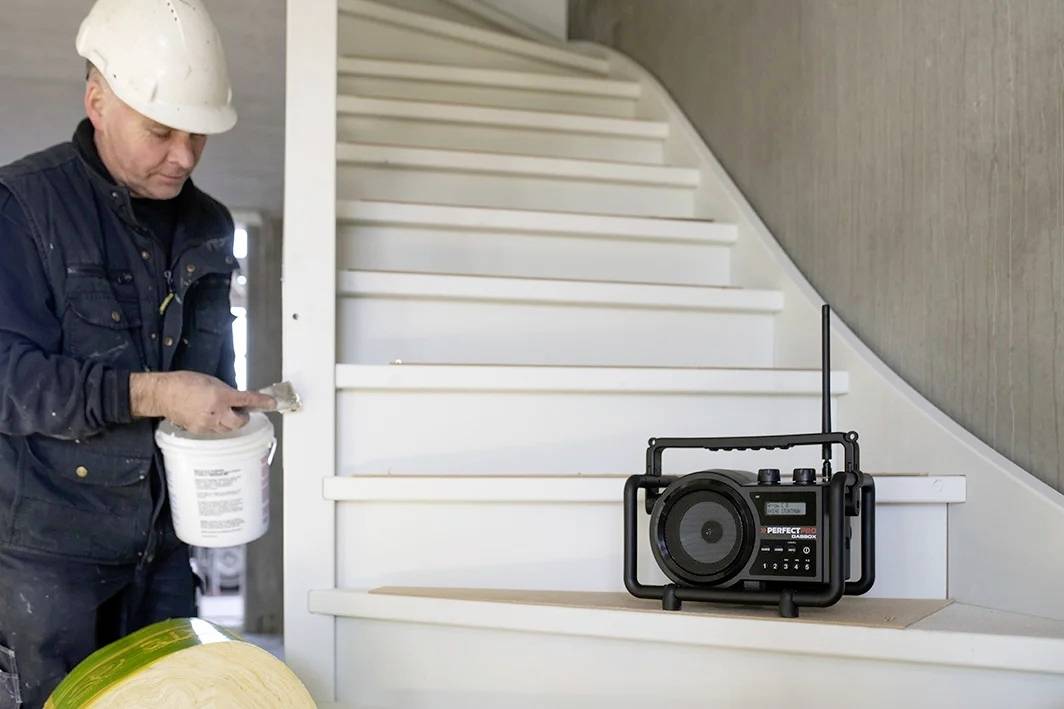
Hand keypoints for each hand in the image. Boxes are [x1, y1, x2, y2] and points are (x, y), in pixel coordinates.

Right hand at [131, 371, 276, 433]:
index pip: (246, 400)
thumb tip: (238, 399)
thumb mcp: (211, 381)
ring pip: (228, 429)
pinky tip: (212, 416)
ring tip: (223, 412)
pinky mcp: (199, 431)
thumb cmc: (185, 382)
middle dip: (243, 417)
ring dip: (230, 421)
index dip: (261, 402)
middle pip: (239, 422)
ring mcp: (207, 424)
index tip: (272, 403)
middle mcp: (215, 412)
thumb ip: (227, 391)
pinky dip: (218, 425)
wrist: (163, 394)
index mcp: (220, 396)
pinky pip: (215, 431)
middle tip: (241, 410)